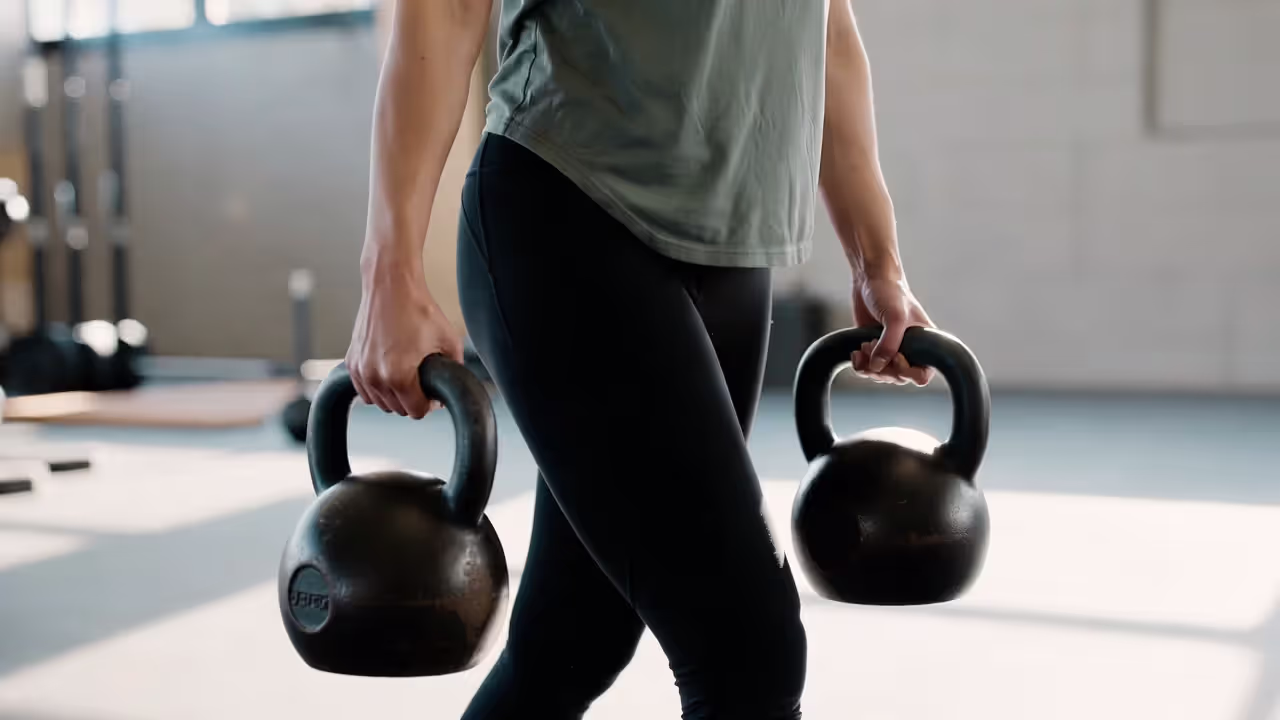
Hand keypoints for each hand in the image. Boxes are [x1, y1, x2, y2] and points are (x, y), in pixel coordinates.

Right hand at [345, 271, 463, 418]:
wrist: (390, 285)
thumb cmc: (417, 308)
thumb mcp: (449, 340)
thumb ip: (454, 369)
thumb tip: (452, 387)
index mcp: (399, 375)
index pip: (416, 412)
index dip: (429, 405)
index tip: (432, 393)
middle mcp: (375, 376)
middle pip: (398, 409)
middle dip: (412, 399)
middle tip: (422, 382)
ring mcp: (360, 370)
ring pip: (379, 402)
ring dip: (394, 396)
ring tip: (406, 377)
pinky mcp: (351, 361)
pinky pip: (364, 390)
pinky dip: (377, 387)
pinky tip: (389, 373)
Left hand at [851, 273, 935, 385]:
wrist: (870, 280)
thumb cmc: (890, 293)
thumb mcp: (895, 318)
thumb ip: (889, 344)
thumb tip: (877, 367)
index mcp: (925, 345)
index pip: (923, 375)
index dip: (908, 373)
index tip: (896, 357)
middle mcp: (910, 351)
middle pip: (898, 378)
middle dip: (882, 367)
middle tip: (872, 345)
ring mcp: (891, 351)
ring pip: (881, 375)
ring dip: (869, 366)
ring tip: (864, 344)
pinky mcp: (874, 349)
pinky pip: (868, 369)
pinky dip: (860, 365)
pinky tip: (856, 352)